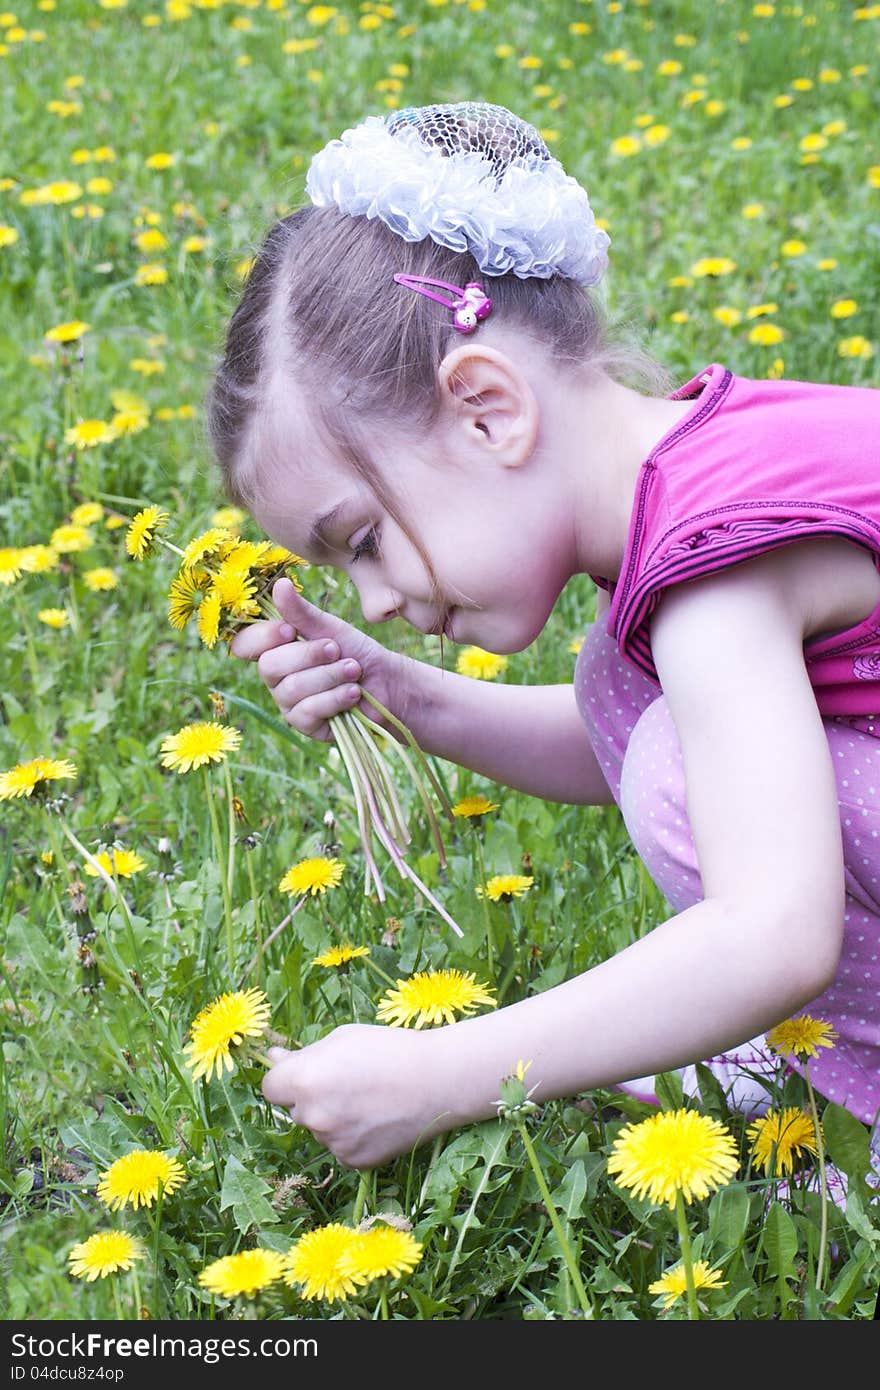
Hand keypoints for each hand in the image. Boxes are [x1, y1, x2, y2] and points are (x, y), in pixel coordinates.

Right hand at [230, 578, 413, 742]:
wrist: (387, 682)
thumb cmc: (355, 651)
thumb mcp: (330, 628)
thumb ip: (302, 612)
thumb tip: (279, 584)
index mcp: (275, 649)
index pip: (245, 644)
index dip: (262, 637)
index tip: (289, 630)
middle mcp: (276, 677)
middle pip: (270, 666)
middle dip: (309, 655)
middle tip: (337, 649)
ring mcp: (288, 703)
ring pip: (292, 689)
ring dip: (329, 676)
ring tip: (353, 669)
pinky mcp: (305, 725)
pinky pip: (308, 711)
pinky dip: (335, 698)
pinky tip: (353, 693)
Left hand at [261, 1025, 450, 1167]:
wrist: (437, 1080)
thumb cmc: (388, 1049)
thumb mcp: (342, 1038)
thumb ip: (304, 1054)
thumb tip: (273, 1059)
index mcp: (304, 1081)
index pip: (271, 1089)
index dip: (286, 1079)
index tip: (305, 1073)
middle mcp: (313, 1116)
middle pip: (297, 1110)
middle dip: (313, 1098)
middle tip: (349, 1082)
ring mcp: (333, 1143)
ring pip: (321, 1129)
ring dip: (333, 1118)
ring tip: (370, 1099)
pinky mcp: (354, 1161)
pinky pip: (341, 1147)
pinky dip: (353, 1136)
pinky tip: (377, 1118)